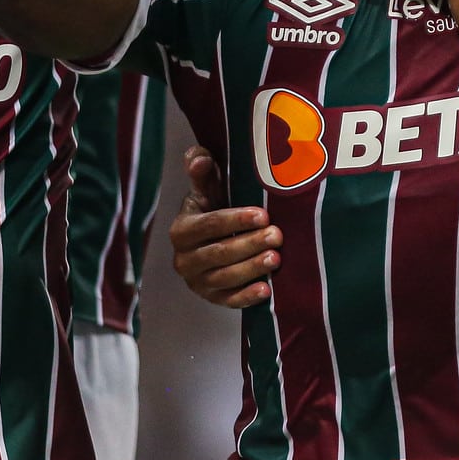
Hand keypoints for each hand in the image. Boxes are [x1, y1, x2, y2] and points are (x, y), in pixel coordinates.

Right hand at [168, 145, 278, 308]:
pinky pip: (228, 300)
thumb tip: (201, 159)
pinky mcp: (210, 298)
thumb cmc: (213, 209)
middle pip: (219, 252)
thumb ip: (201, 170)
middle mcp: (184, 259)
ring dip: (251, 268)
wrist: (213, 240)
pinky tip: (266, 290)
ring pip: (224, 278)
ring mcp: (196, 281)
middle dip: (249, 244)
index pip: (209, 225)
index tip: (262, 215)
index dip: (235, 219)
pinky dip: (246, 297)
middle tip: (277, 236)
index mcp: (181, 230)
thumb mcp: (206, 188)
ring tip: (276, 258)